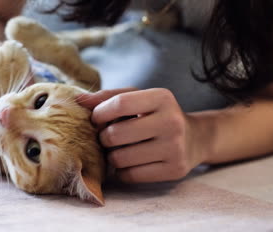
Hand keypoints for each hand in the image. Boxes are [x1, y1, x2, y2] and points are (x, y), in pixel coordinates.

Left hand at [80, 88, 206, 182]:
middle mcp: (172, 122)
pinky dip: (122, 171)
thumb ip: (107, 97)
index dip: (99, 113)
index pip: (118, 104)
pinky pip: (130, 176)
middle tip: (109, 137)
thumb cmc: (156, 115)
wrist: (195, 139)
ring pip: (120, 158)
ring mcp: (175, 148)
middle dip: (104, 138)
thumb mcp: (138, 99)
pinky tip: (130, 162)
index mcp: (162, 98)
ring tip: (119, 150)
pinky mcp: (174, 170)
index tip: (96, 119)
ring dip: (112, 156)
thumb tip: (77, 101)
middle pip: (115, 135)